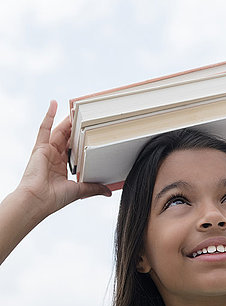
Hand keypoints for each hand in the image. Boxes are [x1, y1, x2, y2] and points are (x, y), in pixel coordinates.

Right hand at [17, 100, 111, 216]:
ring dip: (67, 119)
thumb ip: (93, 188)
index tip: (91, 130)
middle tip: (86, 115)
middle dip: (76, 127)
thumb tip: (108, 191)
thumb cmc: (53, 199)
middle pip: (68, 137)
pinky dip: (49, 115)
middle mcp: (54, 157)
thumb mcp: (79, 191)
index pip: (75, 148)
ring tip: (76, 108)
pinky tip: (54, 103)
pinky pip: (44, 128)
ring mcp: (47, 151)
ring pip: (59, 131)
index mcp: (62, 166)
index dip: (82, 139)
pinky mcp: (39, 147)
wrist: (37, 201)